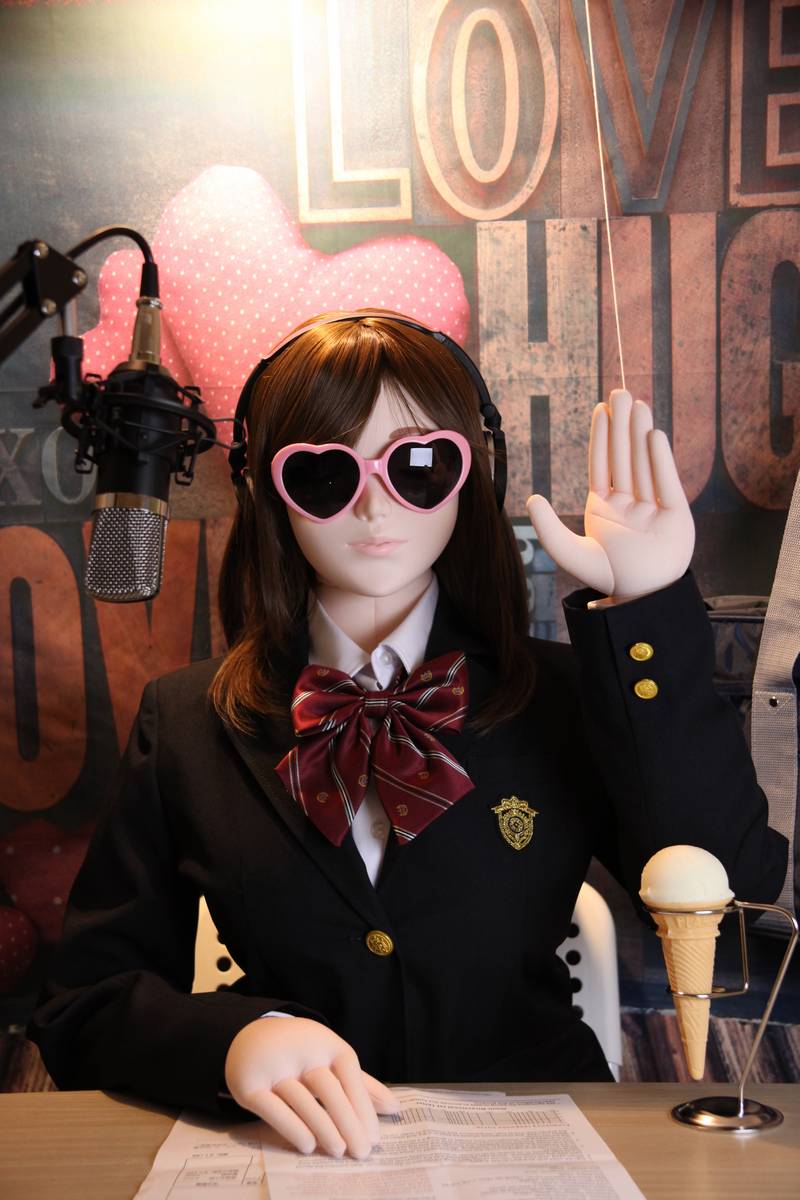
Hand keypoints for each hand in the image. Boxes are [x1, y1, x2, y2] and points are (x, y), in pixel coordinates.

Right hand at [224, 1017, 397, 1157]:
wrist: (250, 1034)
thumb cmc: (302, 1053)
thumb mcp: (330, 1059)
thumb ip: (361, 1084)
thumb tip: (394, 1107)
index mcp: (324, 1042)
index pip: (349, 1072)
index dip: (363, 1105)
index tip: (374, 1136)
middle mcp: (300, 1051)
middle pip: (328, 1087)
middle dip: (348, 1122)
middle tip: (361, 1152)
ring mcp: (273, 1066)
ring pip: (302, 1100)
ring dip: (324, 1128)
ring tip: (339, 1151)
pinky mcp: (249, 1084)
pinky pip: (273, 1109)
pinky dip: (293, 1128)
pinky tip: (308, 1145)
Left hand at [526, 389, 693, 598]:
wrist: (641, 598)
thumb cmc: (609, 576)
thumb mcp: (572, 553)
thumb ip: (550, 530)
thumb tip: (532, 499)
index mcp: (605, 505)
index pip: (602, 463)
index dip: (602, 435)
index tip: (601, 408)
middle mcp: (629, 500)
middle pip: (624, 455)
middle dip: (621, 424)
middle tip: (620, 392)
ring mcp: (653, 505)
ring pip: (644, 463)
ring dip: (640, 433)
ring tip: (637, 404)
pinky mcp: (675, 514)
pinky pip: (666, 482)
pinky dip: (660, 460)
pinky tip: (653, 435)